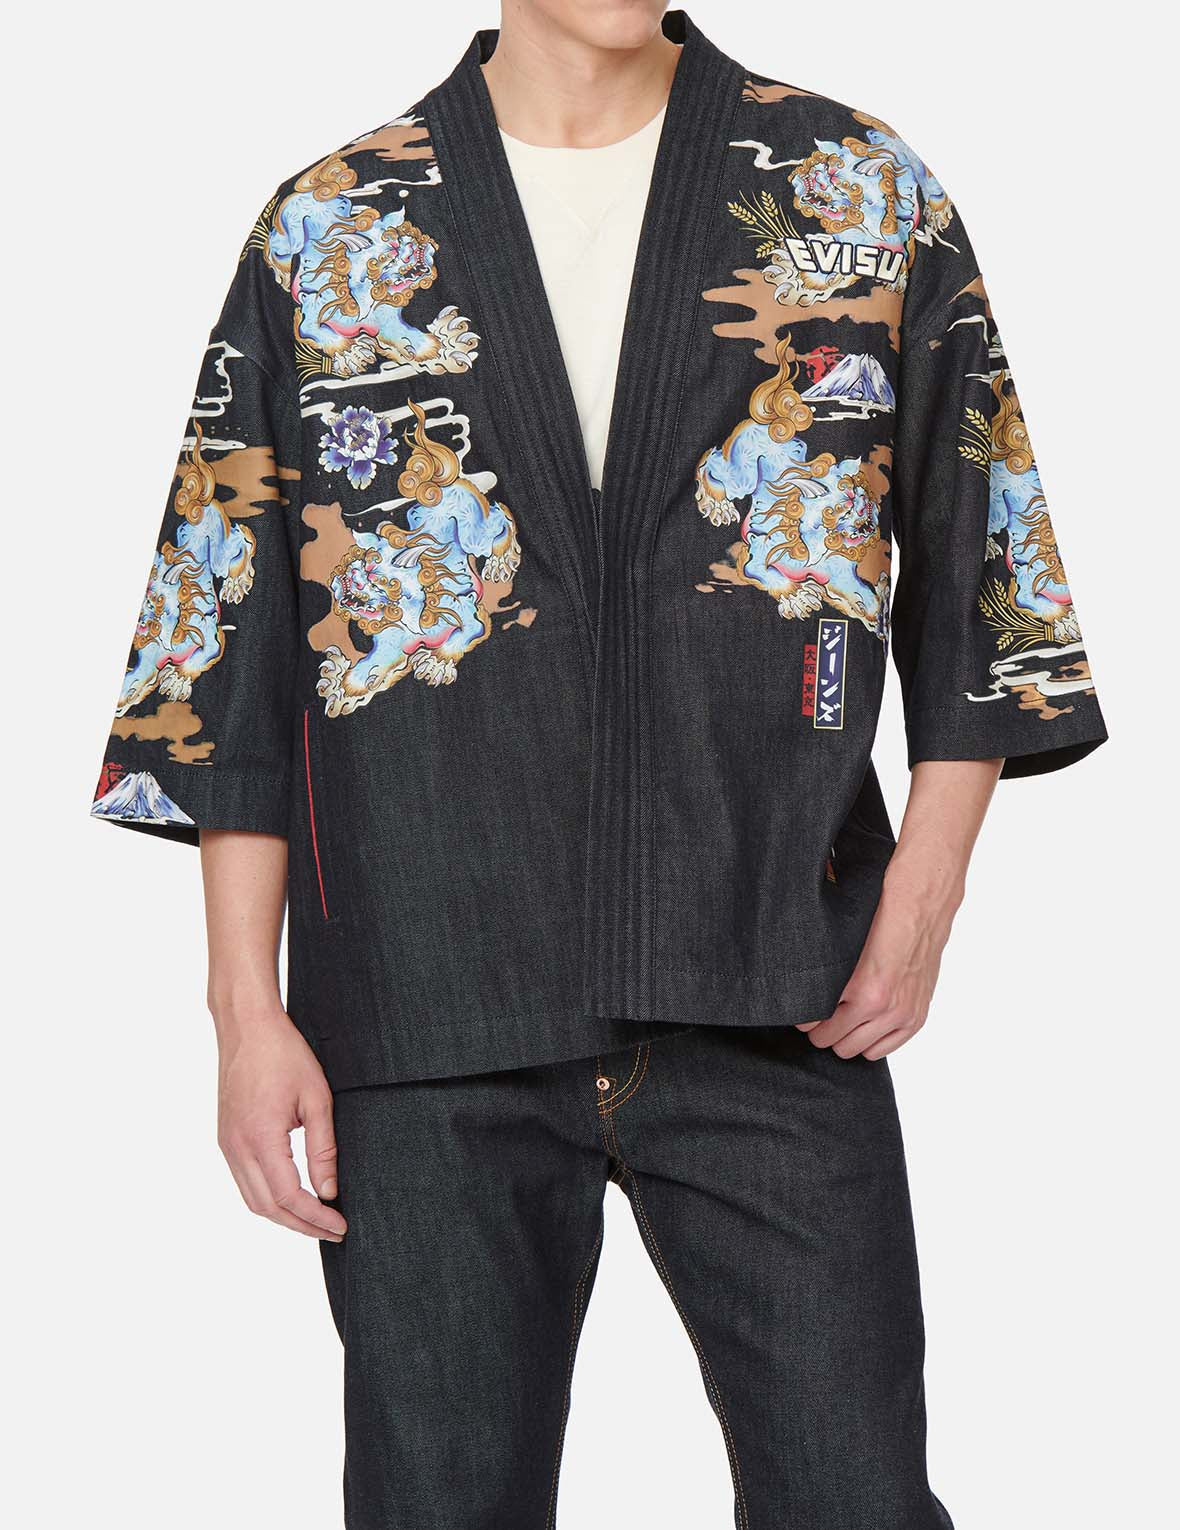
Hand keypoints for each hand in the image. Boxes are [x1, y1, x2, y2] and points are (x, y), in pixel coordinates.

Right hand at [214, 1004, 346, 1241]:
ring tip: (316, 1219)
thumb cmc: (285, 1054)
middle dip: (301, 1226)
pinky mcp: (226, 1139)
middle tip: (333, 1231)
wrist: (247, 1027)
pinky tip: (291, 1197)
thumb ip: (323, 1149)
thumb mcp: (317, 1098)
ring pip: (252, 1199)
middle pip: (267, 1208)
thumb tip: (329, 1191)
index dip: (316, 1218)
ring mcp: (227, 1145)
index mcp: (260, 1138)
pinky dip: (268, 1198)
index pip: (288, 1197)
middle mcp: (237, 1148)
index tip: (340, 1225)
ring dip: (283, 1216)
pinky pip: (244, 1181)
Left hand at [798, 868, 958, 1060]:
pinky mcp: (915, 1018)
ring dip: (842, 1036)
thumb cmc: (879, 920)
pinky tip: (862, 1023)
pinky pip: (880, 1050)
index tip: (801, 1008)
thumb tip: (796, 991)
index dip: (802, 1015)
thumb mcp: (841, 944)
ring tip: (840, 1017)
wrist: (920, 910)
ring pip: (852, 1050)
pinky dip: (868, 1041)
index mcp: (859, 987)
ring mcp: (899, 1015)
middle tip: (819, 1014)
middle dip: (820, 1028)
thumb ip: (822, 973)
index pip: (811, 1024)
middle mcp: (880, 1006)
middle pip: (829, 1040)